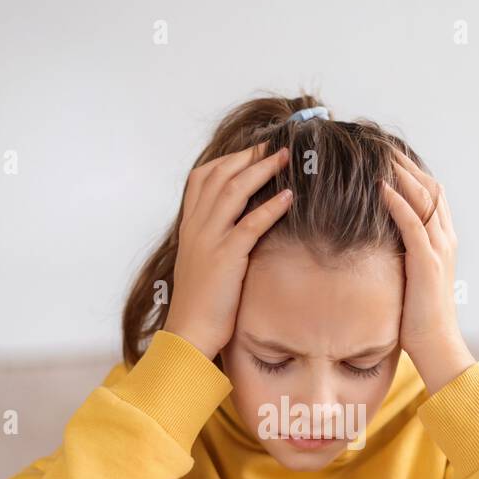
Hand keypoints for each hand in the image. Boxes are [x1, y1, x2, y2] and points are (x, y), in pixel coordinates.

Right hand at [163, 141, 294, 358]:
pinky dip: (270, 207)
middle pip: (219, 176)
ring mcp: (210, 240)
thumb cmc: (201, 303)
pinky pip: (250, 223)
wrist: (190, 331)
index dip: (226, 160)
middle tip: (273, 147)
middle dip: (247, 157)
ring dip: (261, 171)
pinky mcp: (227, 256)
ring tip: (284, 159)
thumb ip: (213, 242)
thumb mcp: (202, 264)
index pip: (201, 179)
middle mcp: (196, 227)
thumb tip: (236, 231)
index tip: (249, 152)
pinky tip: (288, 197)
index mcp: (189, 227)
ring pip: (234, 191)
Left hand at [381, 151, 474, 392]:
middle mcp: (445, 238)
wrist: (435, 343)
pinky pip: (413, 223)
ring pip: (424, 198)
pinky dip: (398, 202)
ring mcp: (439, 249)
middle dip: (405, 163)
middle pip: (429, 187)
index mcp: (443, 240)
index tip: (388, 154)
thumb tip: (378, 240)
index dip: (411, 171)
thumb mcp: (410, 276)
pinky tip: (381, 187)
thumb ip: (401, 254)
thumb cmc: (417, 315)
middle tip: (380, 143)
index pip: (430, 193)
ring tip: (379, 154)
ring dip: (401, 173)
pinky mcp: (427, 262)